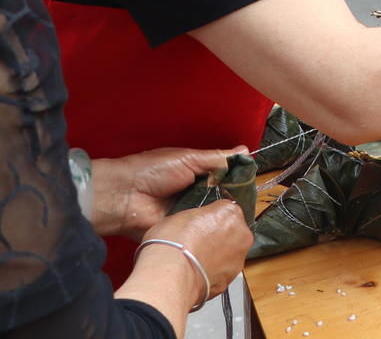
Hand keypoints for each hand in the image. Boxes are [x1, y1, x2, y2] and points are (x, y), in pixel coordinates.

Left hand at [91, 147, 249, 240]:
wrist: (125, 197)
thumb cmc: (155, 171)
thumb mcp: (189, 159)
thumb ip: (218, 159)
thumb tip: (246, 151)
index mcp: (196, 173)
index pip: (224, 176)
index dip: (238, 178)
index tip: (255, 182)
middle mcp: (195, 192)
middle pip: (222, 195)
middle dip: (234, 197)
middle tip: (253, 201)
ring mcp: (189, 212)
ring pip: (214, 212)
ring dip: (225, 213)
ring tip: (244, 217)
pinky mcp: (183, 229)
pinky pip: (202, 229)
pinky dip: (213, 228)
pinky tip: (229, 228)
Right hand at [130, 200, 252, 303]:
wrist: (170, 274)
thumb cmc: (171, 244)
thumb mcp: (180, 216)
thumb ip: (197, 218)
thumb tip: (194, 224)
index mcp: (230, 212)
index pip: (224, 210)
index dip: (209, 219)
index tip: (199, 226)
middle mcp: (241, 234)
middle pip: (232, 232)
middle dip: (217, 237)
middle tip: (196, 244)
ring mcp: (238, 258)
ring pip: (229, 254)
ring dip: (217, 256)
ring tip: (194, 261)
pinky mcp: (231, 278)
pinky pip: (222, 272)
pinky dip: (213, 273)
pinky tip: (196, 273)